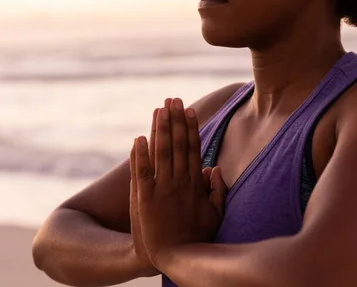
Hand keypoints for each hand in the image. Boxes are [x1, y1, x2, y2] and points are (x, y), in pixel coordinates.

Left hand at [131, 98, 226, 268]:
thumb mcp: (215, 214)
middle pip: (177, 144)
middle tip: (173, 99)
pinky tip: (139, 138)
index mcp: (194, 184)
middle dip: (175, 120)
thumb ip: (217, 190)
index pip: (193, 148)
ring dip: (160, 129)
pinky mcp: (144, 197)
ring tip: (159, 109)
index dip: (190, 128)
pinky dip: (140, 154)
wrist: (174, 257)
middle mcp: (178, 182)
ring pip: (161, 152)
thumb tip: (214, 167)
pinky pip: (141, 171)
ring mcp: (160, 189)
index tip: (189, 110)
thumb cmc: (196, 237)